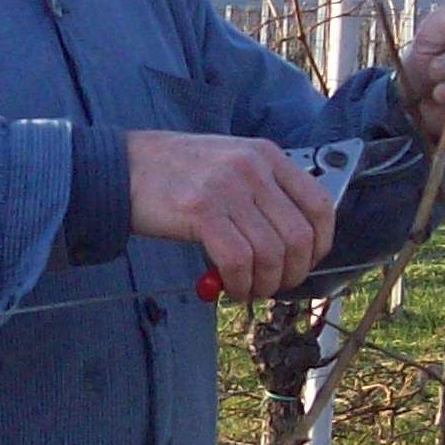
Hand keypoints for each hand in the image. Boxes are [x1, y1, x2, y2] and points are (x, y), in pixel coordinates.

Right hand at [125, 130, 336, 302]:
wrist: (123, 167)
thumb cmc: (175, 172)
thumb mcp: (230, 164)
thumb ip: (263, 193)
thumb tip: (293, 245)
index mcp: (266, 155)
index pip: (319, 204)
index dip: (321, 243)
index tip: (307, 262)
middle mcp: (253, 168)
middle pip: (299, 236)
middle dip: (293, 273)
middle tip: (274, 286)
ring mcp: (227, 188)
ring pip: (272, 253)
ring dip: (265, 284)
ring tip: (248, 289)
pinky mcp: (202, 211)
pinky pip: (239, 261)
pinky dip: (240, 283)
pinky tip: (230, 287)